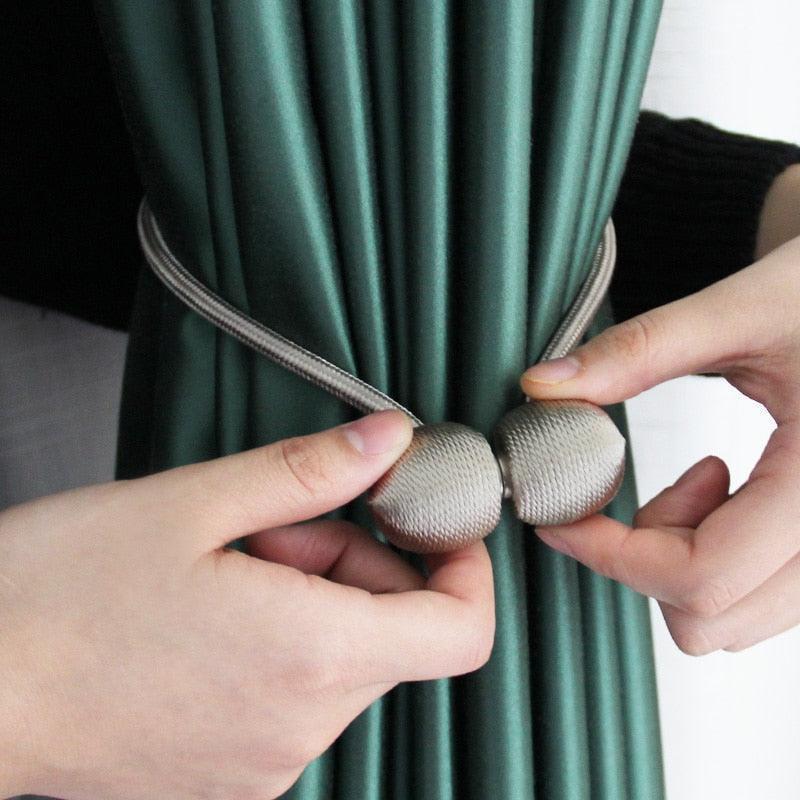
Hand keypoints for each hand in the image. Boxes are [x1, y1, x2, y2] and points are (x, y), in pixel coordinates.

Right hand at [0, 410, 494, 799]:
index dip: (463, 567)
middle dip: (355, 561)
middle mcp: (300, 724)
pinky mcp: (232, 774)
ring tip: (228, 564)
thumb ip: (313, 470)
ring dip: (314, 596)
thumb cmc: (57, 595)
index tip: (429, 523)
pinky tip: (213, 612)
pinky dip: (283, 642)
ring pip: (345, 657)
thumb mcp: (195, 503)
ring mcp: (266, 761)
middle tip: (277, 525)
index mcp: (310, 654)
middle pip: (395, 629)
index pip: (461, 630)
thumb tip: (389, 438)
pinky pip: (298, 694)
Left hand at [521, 234, 799, 655]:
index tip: (562, 519)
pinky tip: (728, 491)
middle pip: (711, 616)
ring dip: (685, 560)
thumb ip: (640, 350)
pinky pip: (760, 598)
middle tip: (657, 484)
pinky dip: (719, 561)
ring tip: (703, 478)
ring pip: (734, 619)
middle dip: (648, 557)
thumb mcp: (741, 310)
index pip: (702, 574)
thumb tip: (545, 385)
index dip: (610, 554)